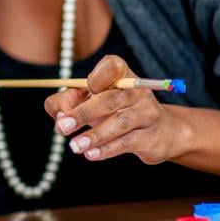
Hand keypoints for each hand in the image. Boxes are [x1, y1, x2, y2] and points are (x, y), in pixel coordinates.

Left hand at [43, 55, 185, 164]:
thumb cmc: (114, 112)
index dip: (98, 77)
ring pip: (119, 123)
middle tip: (62, 127)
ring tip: (75, 146)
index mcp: (121, 75)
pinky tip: (91, 154)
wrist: (159, 133)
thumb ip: (65, 101)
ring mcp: (147, 113)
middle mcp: (137, 91)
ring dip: (94, 135)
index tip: (85, 90)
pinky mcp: (151, 137)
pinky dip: (107, 149)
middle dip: (83, 113)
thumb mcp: (88, 100)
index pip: (112, 66)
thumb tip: (59, 116)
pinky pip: (127, 142)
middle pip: (110, 100)